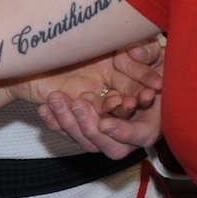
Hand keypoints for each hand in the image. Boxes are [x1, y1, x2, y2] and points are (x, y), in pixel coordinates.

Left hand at [23, 39, 164, 156]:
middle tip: (78, 104)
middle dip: (91, 128)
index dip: (124, 132)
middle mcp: (127, 129)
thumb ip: (146, 53)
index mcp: (152, 116)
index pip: (142, 134)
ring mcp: (102, 129)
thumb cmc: (139, 55)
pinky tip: (44, 107)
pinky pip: (68, 133)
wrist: (108, 51)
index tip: (105, 122)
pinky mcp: (82, 124)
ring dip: (69, 124)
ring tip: (56, 98)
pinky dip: (55, 122)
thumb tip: (135, 53)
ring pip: (86, 142)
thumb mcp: (148, 49)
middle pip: (112, 148)